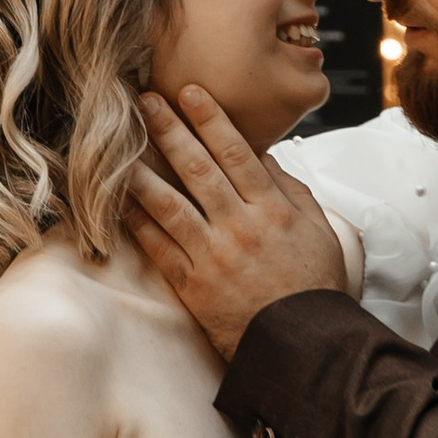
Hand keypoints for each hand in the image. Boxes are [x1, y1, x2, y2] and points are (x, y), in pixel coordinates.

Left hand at [127, 85, 346, 353]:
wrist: (304, 345)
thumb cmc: (314, 287)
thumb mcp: (319, 231)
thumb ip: (292, 190)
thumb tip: (266, 158)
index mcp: (274, 209)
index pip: (237, 153)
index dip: (211, 119)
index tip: (190, 92)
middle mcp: (241, 226)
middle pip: (199, 169)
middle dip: (170, 130)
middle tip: (146, 101)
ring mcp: (214, 255)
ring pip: (170, 203)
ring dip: (143, 170)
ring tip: (119, 145)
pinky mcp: (194, 284)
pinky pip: (159, 247)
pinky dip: (137, 222)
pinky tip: (118, 200)